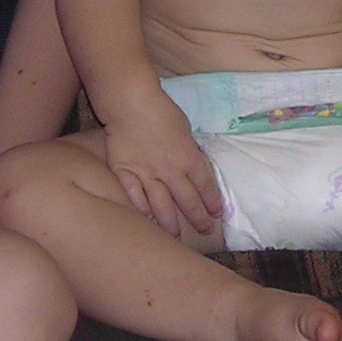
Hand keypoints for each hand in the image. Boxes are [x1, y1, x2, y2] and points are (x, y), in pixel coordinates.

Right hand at [102, 94, 221, 237]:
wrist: (131, 104)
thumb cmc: (162, 111)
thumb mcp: (185, 130)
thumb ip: (189, 151)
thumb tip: (194, 165)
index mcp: (188, 157)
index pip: (205, 186)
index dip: (213, 202)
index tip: (217, 214)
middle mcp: (170, 170)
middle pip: (188, 201)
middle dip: (198, 219)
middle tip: (204, 231)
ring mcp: (146, 173)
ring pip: (161, 206)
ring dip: (171, 224)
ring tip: (175, 236)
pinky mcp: (125, 172)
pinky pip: (134, 197)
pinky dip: (141, 210)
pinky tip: (147, 221)